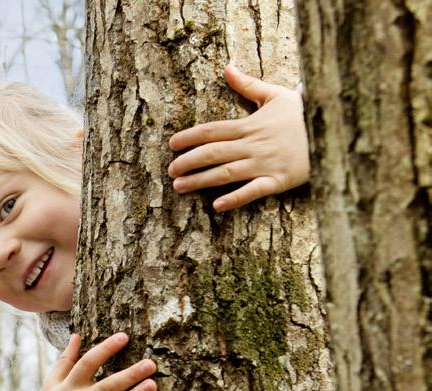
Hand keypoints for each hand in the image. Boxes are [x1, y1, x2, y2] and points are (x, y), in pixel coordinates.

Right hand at [37, 333, 156, 390]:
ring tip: (152, 385)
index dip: (105, 349)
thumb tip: (76, 336)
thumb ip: (64, 361)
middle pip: (106, 387)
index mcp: (68, 387)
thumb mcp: (51, 385)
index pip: (87, 363)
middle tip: (150, 364)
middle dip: (129, 375)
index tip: (124, 337)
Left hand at [168, 64, 308, 210]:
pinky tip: (217, 206)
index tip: (172, 144)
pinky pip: (252, 191)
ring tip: (180, 187)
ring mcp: (264, 163)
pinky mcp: (277, 181)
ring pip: (225, 173)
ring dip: (201, 180)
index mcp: (249, 125)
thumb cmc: (303, 113)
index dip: (190, 137)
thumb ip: (248, 85)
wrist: (334, 127)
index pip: (212, 130)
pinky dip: (235, 199)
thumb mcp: (275, 95)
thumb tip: (227, 68)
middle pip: (213, 152)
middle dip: (189, 161)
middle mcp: (252, 145)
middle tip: (170, 170)